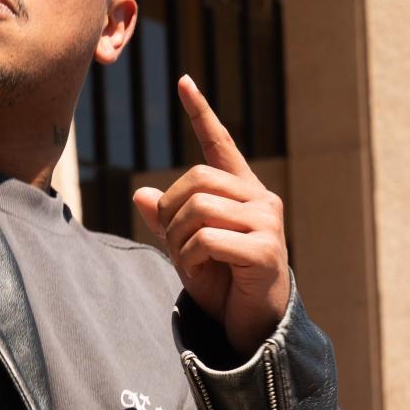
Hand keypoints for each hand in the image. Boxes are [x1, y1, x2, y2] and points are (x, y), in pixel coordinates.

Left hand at [132, 77, 290, 359]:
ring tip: (189, 262)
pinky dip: (192, 258)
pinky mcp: (265, 251)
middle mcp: (261, 200)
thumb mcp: (188, 250)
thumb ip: (168, 222)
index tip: (183, 82)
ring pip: (200, 208)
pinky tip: (203, 274)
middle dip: (172, 212)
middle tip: (174, 245)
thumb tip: (141, 194)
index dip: (200, 114)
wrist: (253, 327)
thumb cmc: (224, 285)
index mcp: (244, 193)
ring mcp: (267, 224)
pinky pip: (208, 238)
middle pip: (197, 180)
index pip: (221, 145)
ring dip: (179, 238)